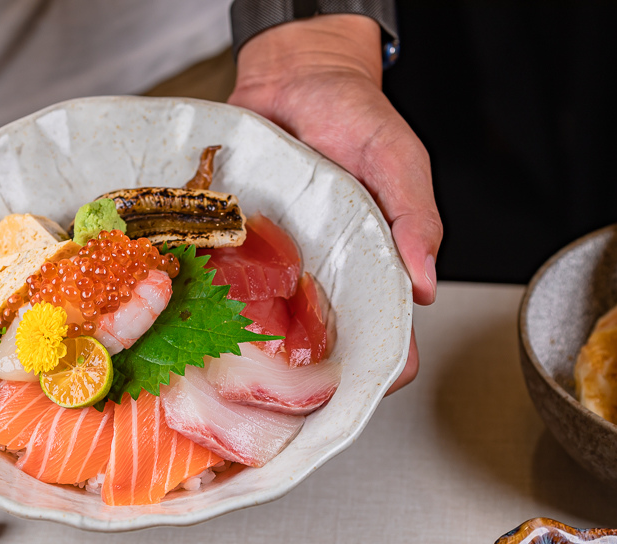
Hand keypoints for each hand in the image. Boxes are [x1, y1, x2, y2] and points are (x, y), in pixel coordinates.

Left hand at [229, 14, 442, 392]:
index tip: (347, 395)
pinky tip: (190, 311)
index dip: (369, 375)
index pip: (379, 339)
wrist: (294, 75)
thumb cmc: (355, 116)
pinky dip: (206, 294)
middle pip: (313, 344)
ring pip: (261, 321)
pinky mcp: (235, 242)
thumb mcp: (397, 160)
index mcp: (368, 267)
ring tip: (223, 364)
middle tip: (269, 391)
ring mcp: (272, 262)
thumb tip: (425, 285)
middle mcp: (318, 274)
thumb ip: (415, 218)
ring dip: (243, 344)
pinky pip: (219, 277)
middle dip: (293, 375)